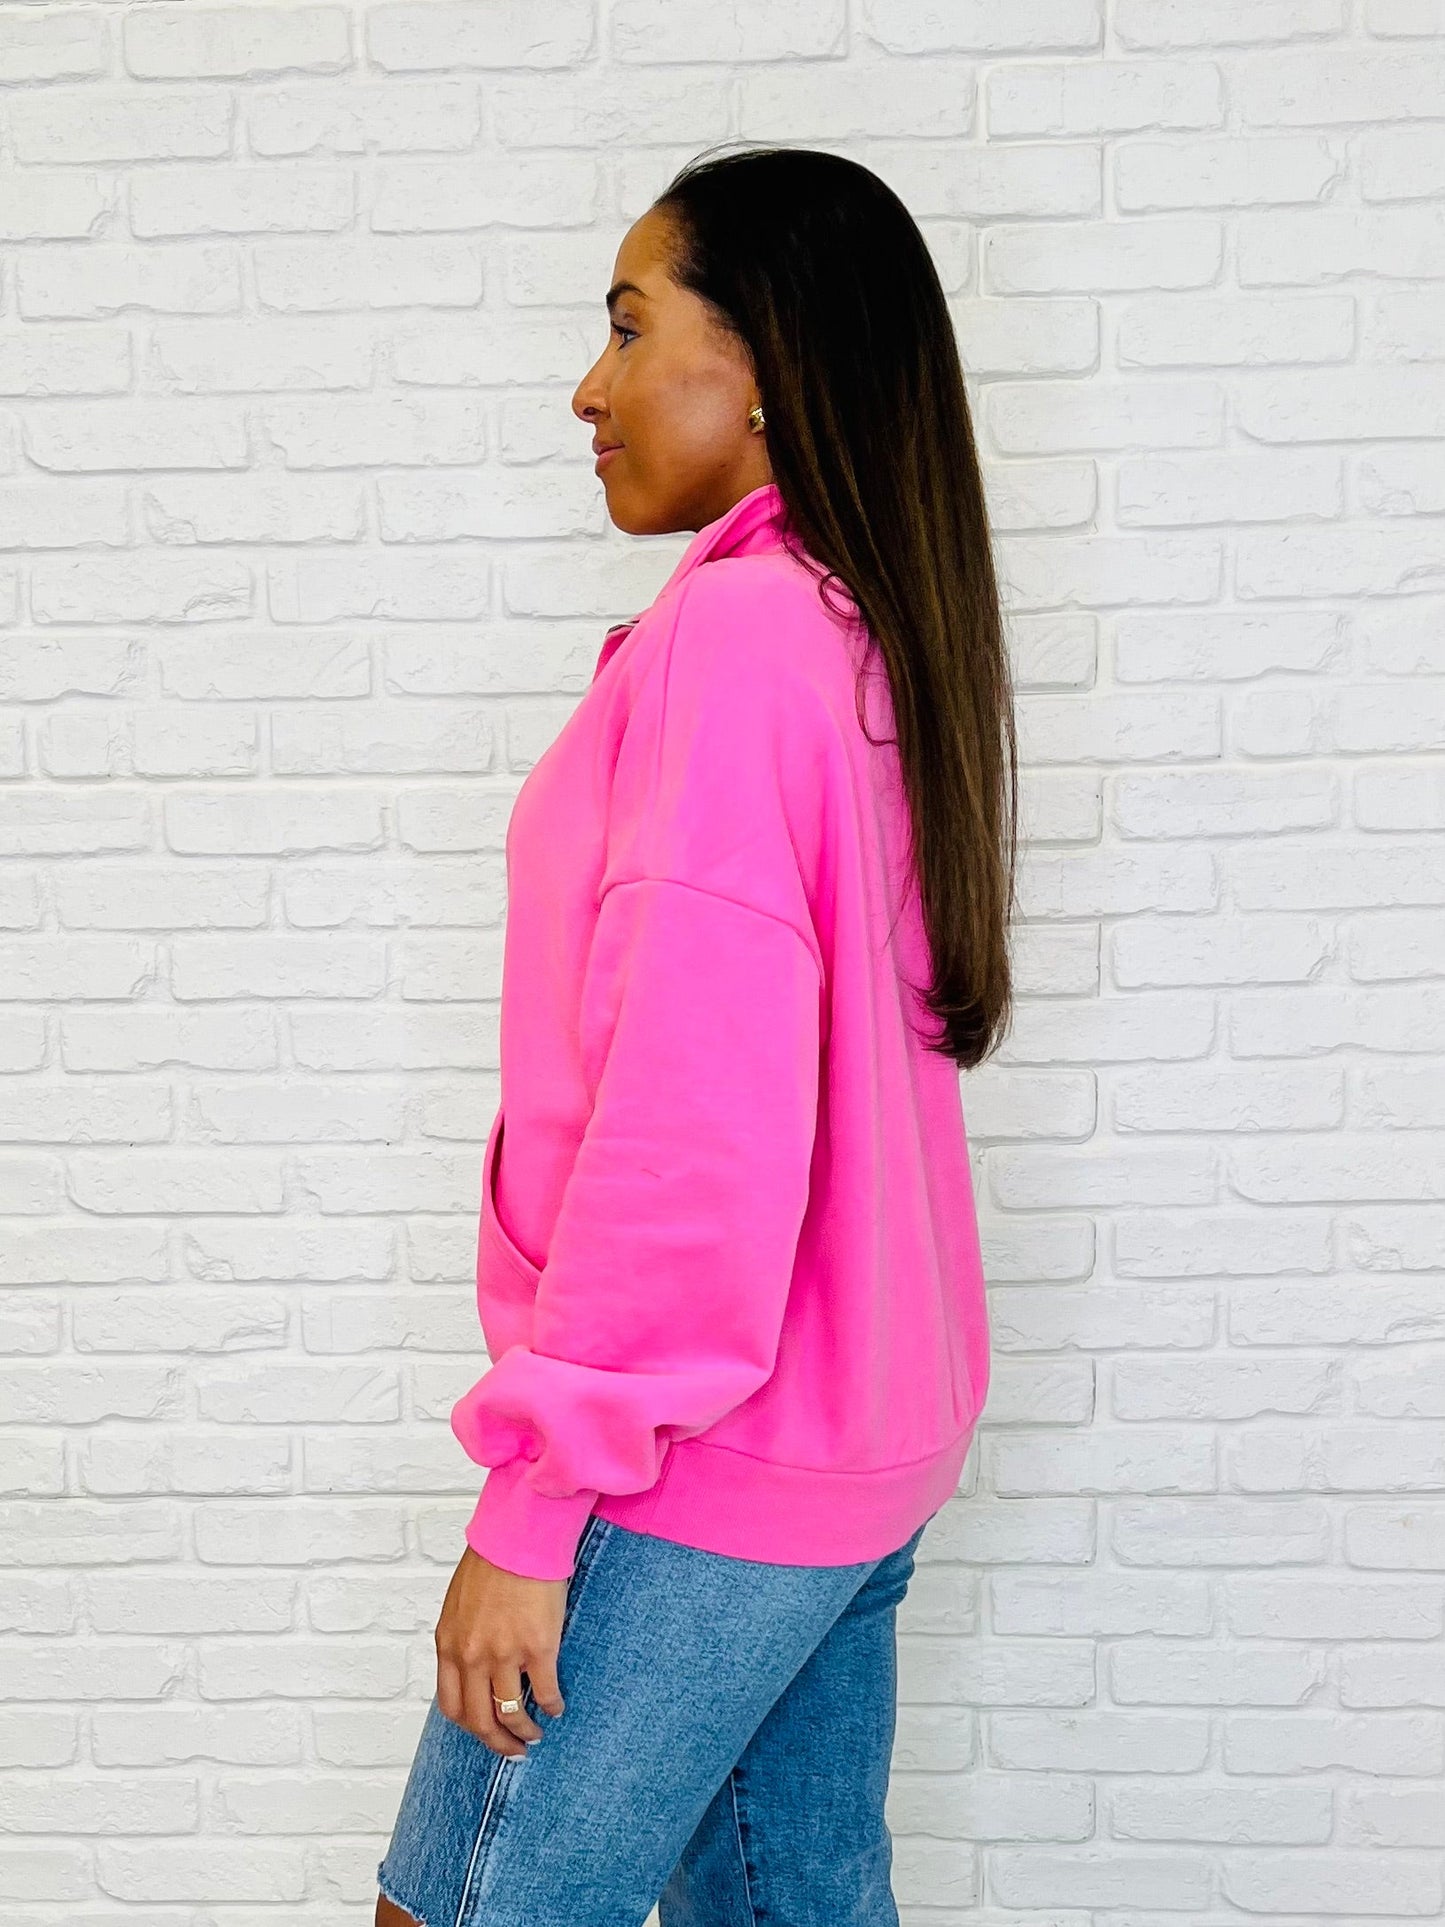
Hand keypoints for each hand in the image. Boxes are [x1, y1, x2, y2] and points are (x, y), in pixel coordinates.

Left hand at [434, 1544, 569, 1756]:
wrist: (519, 1536)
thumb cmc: (491, 1560)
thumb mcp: (459, 1604)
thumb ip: (462, 1638)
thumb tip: (472, 1665)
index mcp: (450, 1645)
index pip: (452, 1706)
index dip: (469, 1726)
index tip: (484, 1732)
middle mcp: (473, 1656)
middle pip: (479, 1720)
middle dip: (497, 1742)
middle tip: (512, 1750)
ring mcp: (505, 1654)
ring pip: (511, 1714)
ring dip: (525, 1732)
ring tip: (535, 1734)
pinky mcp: (538, 1647)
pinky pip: (545, 1691)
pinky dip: (552, 1706)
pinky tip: (557, 1707)